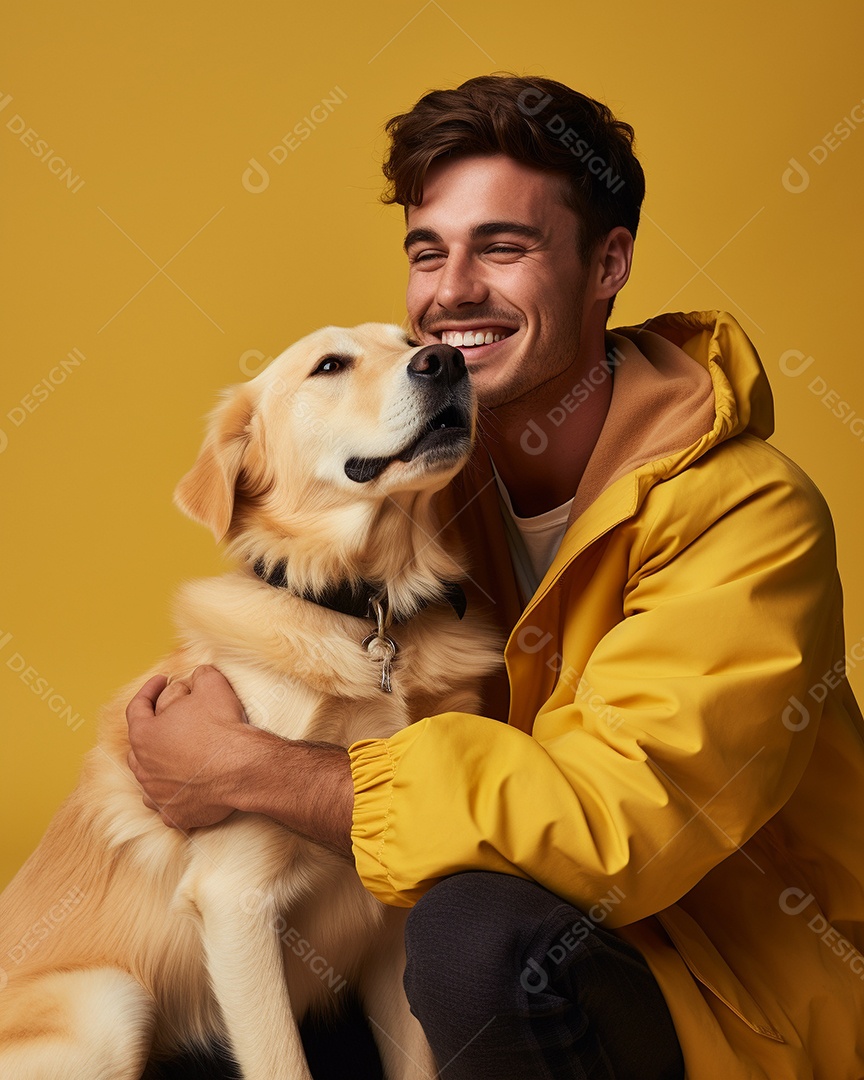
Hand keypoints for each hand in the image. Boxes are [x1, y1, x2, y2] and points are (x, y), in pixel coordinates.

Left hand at [126, 665, 251, 830]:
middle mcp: (143, 767)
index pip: (137, 707)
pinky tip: (183, 786)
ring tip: (174, 754)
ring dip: (158, 764)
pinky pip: (167, 804)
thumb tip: (198, 675)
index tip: (161, 681)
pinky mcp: (174, 814)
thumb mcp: (212, 685)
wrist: (242, 768)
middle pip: (139, 746)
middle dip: (152, 730)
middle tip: (169, 718)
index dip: (149, 690)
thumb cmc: (222, 727)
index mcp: (144, 735)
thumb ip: (199, 675)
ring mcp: (157, 794)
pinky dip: (173, 794)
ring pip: (148, 778)